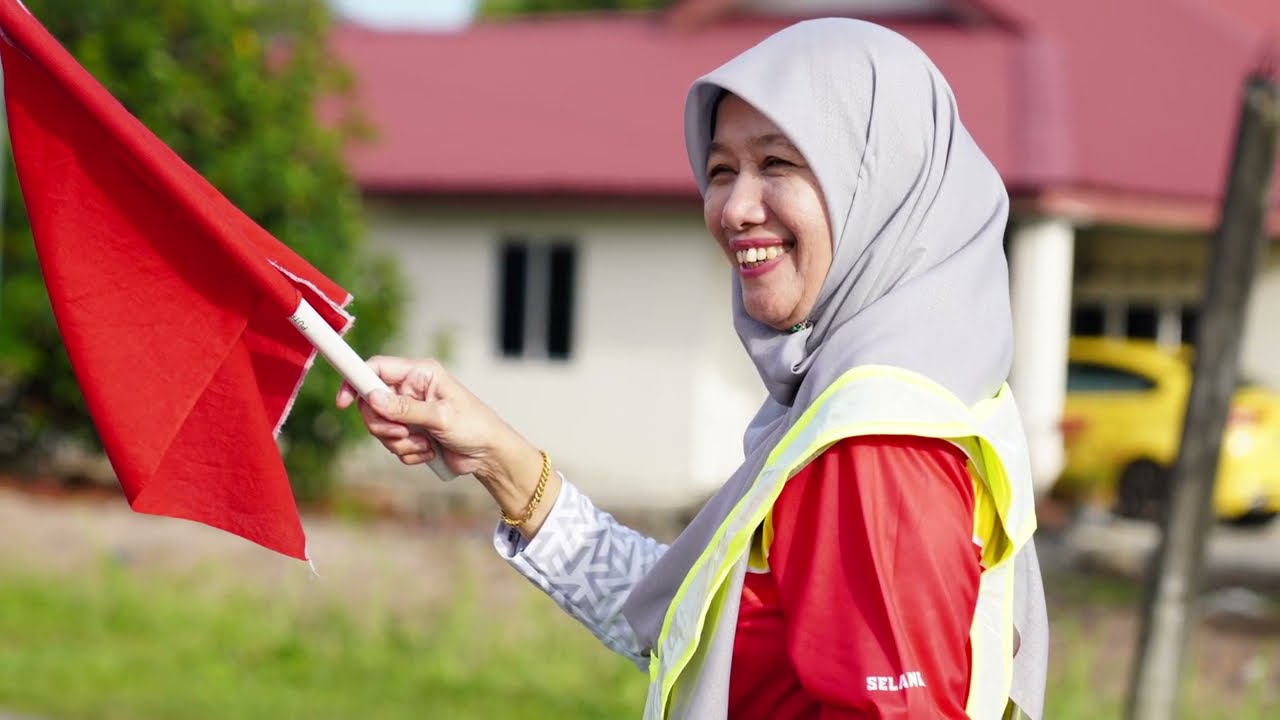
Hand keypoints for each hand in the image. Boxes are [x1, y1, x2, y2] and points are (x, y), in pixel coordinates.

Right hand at [335, 356, 554, 534]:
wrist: (489, 455)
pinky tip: (430, 451)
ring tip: (426, 444)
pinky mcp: (411, 433)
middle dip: (383, 424)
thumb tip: (373, 398)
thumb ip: (405, 408)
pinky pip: (392, 445)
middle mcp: (411, 390)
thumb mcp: (440, 416)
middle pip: (371, 403)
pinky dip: (408, 452)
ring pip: (380, 428)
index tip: (343, 401)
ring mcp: (409, 412)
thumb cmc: (475, 426)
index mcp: (420, 374)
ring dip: (400, 442)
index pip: (376, 368)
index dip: (356, 381)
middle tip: (403, 432)